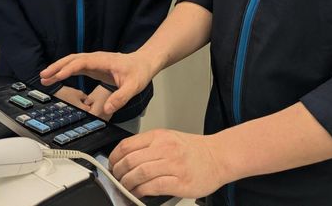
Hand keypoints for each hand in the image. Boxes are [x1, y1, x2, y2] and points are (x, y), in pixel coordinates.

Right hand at [41, 51, 154, 115]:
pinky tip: (58, 76)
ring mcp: (94, 61)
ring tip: (44, 77)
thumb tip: (107, 109)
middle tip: (43, 76)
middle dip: (57, 66)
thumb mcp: (134, 87)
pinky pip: (76, 66)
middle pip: (72, 59)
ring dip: (58, 68)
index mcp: (104, 61)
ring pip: (72, 61)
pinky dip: (65, 70)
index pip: (82, 62)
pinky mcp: (94, 66)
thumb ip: (121, 98)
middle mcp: (96, 59)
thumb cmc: (139, 71)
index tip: (58, 76)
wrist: (144, 62)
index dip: (69, 69)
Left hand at [109, 129, 227, 198]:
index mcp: (159, 137)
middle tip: (116, 179)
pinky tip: (139, 194)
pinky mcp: (180, 182)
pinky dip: (141, 192)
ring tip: (126, 188)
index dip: (114, 157)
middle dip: (118, 173)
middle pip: (130, 160)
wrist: (219, 156)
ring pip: (140, 174)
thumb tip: (127, 159)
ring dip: (128, 184)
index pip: (127, 145)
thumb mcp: (169, 138)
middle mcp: (165, 148)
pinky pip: (153, 187)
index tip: (112, 165)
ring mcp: (173, 165)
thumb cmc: (194, 150)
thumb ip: (149, 146)